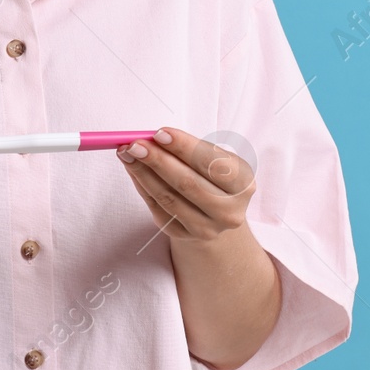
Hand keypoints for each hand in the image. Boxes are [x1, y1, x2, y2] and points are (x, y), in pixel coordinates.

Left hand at [116, 127, 254, 242]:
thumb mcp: (213, 158)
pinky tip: (133, 169)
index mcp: (243, 184)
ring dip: (143, 173)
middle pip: (188, 183)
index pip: (212, 163)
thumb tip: (150, 138)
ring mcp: (207, 228)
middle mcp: (229, 211)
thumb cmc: (211, 175)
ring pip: (169, 198)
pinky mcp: (184, 235)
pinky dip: (142, 186)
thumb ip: (187, 148)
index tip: (159, 133)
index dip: (184, 148)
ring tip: (127, 153)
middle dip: (158, 160)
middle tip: (135, 143)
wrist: (215, 213)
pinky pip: (157, 208)